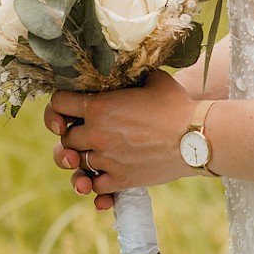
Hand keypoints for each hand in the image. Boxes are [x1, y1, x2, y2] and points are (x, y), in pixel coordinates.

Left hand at [44, 69, 201, 207]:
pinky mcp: (120, 180)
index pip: (58, 103)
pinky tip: (102, 178)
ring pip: (77, 164)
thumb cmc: (175, 104)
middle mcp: (96, 134)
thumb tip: (123, 67)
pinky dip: (95, 184)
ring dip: (83, 158)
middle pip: (65, 137)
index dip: (61, 104)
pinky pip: (94, 187)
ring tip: (94, 154)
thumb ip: (128, 75)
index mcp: (99, 106)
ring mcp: (106, 160)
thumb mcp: (150, 79)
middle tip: (85, 130)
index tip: (69, 106)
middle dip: (72, 133)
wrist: (195, 137)